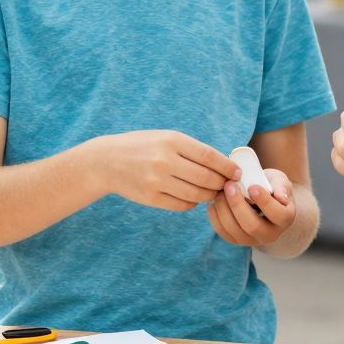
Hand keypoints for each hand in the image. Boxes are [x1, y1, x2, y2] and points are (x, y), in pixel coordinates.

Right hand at [95, 131, 240, 212]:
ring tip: (212, 192)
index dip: (226, 166)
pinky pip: (182, 205)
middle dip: (221, 183)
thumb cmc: (142, 146)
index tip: (237, 172)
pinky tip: (193, 198)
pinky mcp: (151, 198)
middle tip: (227, 185)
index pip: (209, 156)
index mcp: (172, 141)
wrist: (106, 161)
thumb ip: (191, 149)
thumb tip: (222, 164)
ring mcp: (157, 181)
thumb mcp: (165, 137)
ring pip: (196, 195)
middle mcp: (165, 161)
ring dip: (209, 195)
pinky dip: (192, 203)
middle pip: (206, 178)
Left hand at [208, 169, 296, 247]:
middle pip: (252, 226)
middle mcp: (270, 234)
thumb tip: (281, 197)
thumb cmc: (272, 187)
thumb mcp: (280, 181)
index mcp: (285, 219)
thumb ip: (281, 186)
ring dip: (223, 209)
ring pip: (234, 230)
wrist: (263, 200)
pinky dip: (215, 216)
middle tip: (229, 185)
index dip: (264, 201)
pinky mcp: (236, 240)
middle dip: (238, 204)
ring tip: (220, 191)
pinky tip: (214, 201)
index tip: (252, 186)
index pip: (277, 214)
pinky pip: (223, 232)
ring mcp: (252, 240)